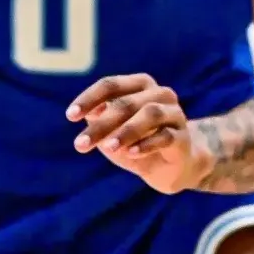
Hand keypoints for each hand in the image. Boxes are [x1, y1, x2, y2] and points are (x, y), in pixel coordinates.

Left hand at [68, 74, 212, 194]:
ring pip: (150, 114)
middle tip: (80, 144)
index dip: (90, 98)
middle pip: (127, 103)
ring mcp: (175, 114)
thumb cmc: (135, 143)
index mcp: (140, 85)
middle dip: (101, 124)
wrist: (169, 167)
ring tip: (107, 148)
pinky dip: (146, 144)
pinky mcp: (183, 137)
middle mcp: (160, 94)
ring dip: (126, 131)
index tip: (70, 116)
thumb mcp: (111, 132)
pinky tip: (130, 154)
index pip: (111, 85)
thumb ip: (100, 119)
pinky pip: (166, 136)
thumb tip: (91, 113)